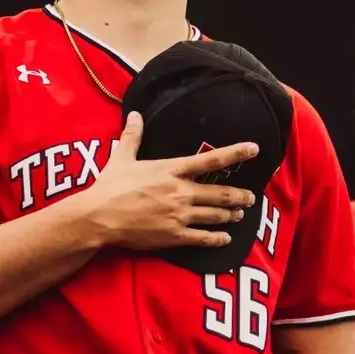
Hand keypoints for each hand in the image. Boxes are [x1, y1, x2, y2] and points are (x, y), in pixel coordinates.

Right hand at [84, 112, 260, 251]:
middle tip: (251, 197)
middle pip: (220, 193)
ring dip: (231, 215)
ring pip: (215, 215)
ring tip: (241, 214)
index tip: (255, 149)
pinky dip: (217, 239)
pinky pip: (202, 238)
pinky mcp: (174, 236)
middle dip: (239, 195)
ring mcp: (180, 215)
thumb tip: (136, 114)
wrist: (99, 217)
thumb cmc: (110, 186)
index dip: (235, 153)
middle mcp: (181, 192)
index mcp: (172, 170)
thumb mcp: (122, 158)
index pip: (211, 159)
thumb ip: (133, 136)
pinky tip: (225, 239)